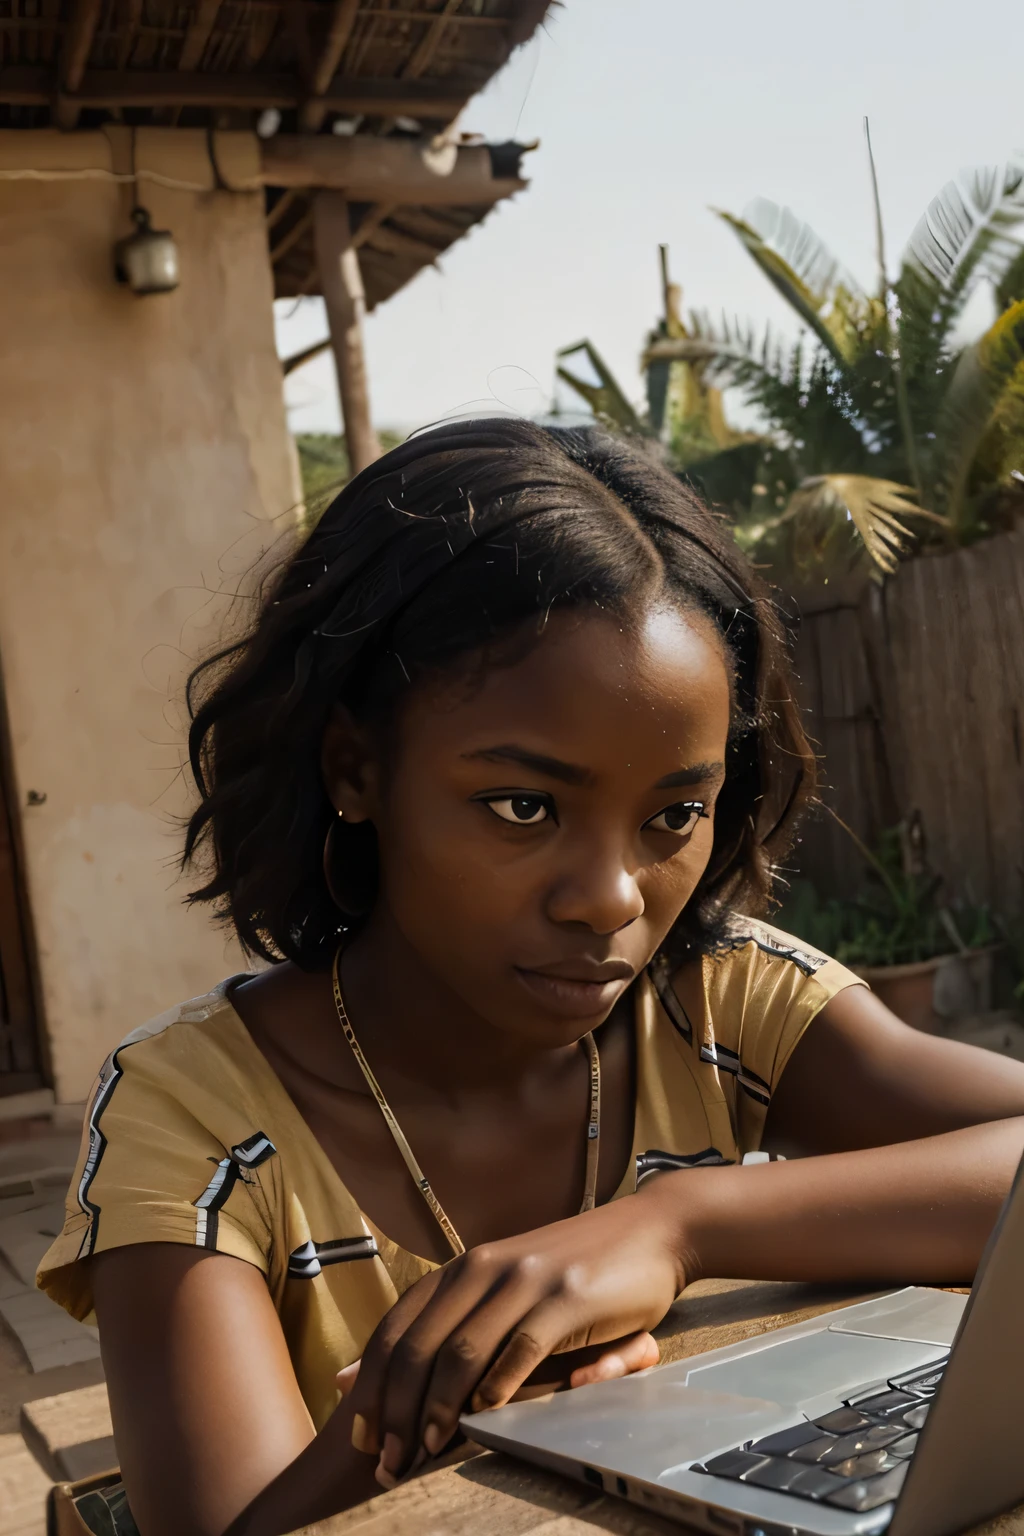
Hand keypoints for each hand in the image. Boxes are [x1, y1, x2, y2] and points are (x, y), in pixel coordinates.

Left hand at [340, 1189, 682, 1485]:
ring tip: (426, 1450)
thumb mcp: (502, 1285)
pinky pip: (520, 1349)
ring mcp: (524, 1280)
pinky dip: (497, 1390)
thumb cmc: (572, 1268)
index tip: (362, 1438)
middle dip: (396, 1410)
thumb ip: (446, 1321)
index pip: (396, 1329)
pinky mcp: (566, 1297)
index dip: (372, 1386)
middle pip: (419, 1347)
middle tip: (389, 1461)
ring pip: (461, 1352)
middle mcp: (484, 1267)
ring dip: (438, 1409)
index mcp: (462, 1267)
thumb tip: (356, 1374)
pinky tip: (484, 1420)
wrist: (649, 1231)